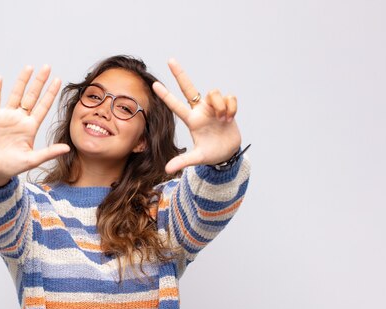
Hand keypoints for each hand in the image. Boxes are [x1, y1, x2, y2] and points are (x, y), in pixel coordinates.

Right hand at [0, 65, 69, 186]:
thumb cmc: (12, 167)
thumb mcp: (32, 160)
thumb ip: (49, 152)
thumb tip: (67, 148)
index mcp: (30, 127)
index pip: (43, 106)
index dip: (50, 93)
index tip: (58, 80)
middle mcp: (20, 119)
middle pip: (31, 96)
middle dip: (39, 82)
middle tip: (47, 67)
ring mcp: (6, 116)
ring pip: (15, 94)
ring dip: (22, 81)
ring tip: (29, 67)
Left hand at [152, 59, 241, 174]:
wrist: (228, 153)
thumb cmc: (211, 154)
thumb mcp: (197, 158)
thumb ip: (183, 161)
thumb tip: (167, 171)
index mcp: (192, 120)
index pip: (176, 106)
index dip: (166, 96)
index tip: (154, 85)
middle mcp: (201, 110)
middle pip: (189, 88)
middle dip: (180, 74)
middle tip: (170, 60)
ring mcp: (213, 107)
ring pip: (214, 92)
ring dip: (220, 105)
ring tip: (223, 120)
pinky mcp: (227, 106)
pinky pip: (229, 97)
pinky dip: (231, 107)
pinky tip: (230, 119)